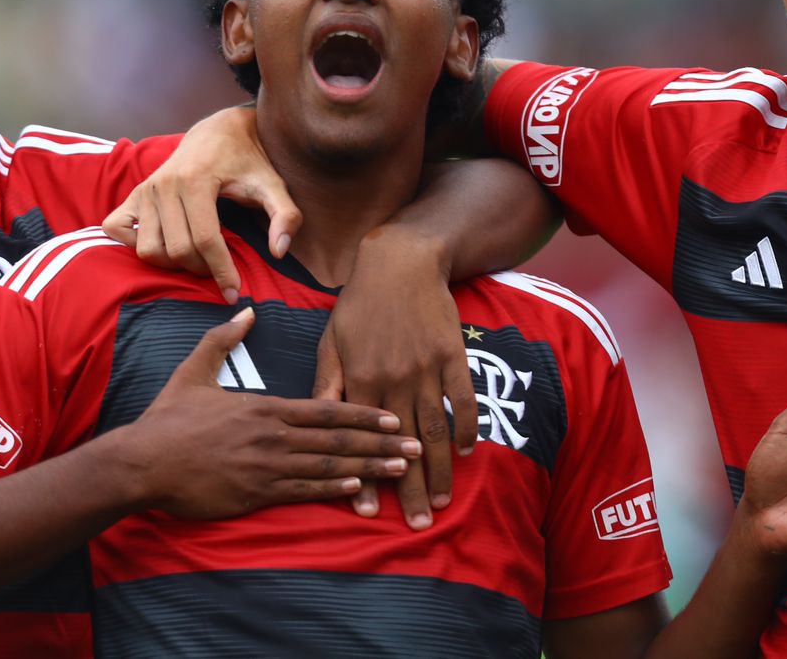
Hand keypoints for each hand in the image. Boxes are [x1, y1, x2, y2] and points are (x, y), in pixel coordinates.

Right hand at [102, 108, 300, 305]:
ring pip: (149, 249)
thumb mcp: (273, 184)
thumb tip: (279, 251)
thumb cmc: (247, 160)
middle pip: (177, 249)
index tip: (234, 291)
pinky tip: (163, 244)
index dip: (221, 270)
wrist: (218, 132)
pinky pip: (118, 230)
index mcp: (195, 180)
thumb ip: (285, 215)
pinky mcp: (133, 194)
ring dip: (171, 263)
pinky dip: (135, 244)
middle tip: (219, 269)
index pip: (205, 239)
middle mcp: (163, 184)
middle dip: (201, 268)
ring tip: (195, 257)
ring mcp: (144, 190)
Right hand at [121, 308, 420, 517]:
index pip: (326, 408)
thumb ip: (222, 339)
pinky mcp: (254, 494)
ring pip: (328, 466)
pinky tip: (358, 489)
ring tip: (401, 470)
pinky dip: (333, 490)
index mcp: (265, 407)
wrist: (143, 461)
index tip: (394, 416)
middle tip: (417, 446)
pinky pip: (302, 491)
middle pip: (338, 438)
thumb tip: (245, 310)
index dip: (364, 412)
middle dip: (381, 442)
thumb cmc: (168, 419)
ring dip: (368, 467)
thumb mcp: (194, 370)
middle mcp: (273, 435)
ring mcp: (266, 466)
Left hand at [312, 227, 475, 529]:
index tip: (370, 513)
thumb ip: (328, 384)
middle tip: (419, 525)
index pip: (364, 441)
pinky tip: (469, 452)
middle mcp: (396, 379)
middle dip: (411, 489)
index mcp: (362, 379)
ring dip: (441, 469)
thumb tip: (318, 420)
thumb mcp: (331, 342)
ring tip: (443, 501)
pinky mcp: (453, 356)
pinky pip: (464, 399)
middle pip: (405, 445)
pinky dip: (468, 427)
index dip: (368, 477)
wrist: (400, 262)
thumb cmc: (358, 304)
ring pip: (436, 430)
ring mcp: (428, 369)